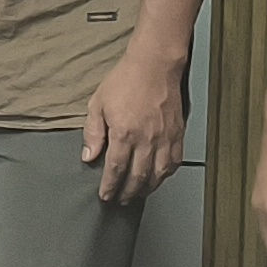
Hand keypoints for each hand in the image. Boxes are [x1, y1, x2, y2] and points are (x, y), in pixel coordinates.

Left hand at [81, 50, 187, 206]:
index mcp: (124, 134)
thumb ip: (93, 133)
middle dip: (127, 193)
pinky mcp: (178, 135)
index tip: (105, 195)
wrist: (154, 66)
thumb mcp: (98, 104)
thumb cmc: (126, 81)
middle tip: (120, 200)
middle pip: (137, 178)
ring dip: (147, 189)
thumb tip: (89, 156)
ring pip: (157, 175)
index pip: (115, 169)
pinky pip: (174, 162)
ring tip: (137, 194)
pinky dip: (166, 175)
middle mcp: (146, 140)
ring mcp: (164, 139)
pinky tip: (159, 178)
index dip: (109, 186)